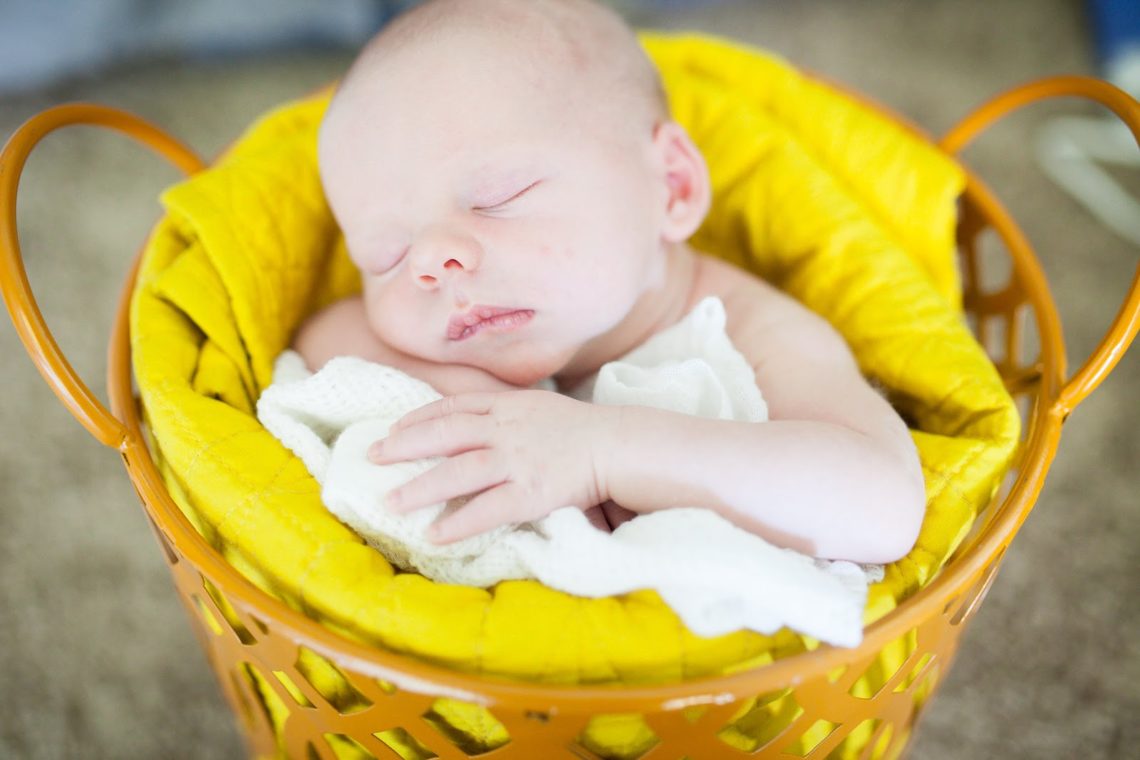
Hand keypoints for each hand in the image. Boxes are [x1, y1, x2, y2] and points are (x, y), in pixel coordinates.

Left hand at [368, 390, 616, 542]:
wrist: (619, 445)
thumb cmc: (583, 430)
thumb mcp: (540, 407)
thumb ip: (507, 413)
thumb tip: (474, 424)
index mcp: (507, 406)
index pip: (452, 407)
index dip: (418, 418)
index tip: (393, 429)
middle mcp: (505, 430)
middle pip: (443, 434)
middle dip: (404, 445)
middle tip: (372, 456)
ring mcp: (516, 461)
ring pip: (457, 472)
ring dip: (420, 487)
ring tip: (391, 502)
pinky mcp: (530, 493)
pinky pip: (486, 510)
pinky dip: (458, 522)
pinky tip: (434, 535)